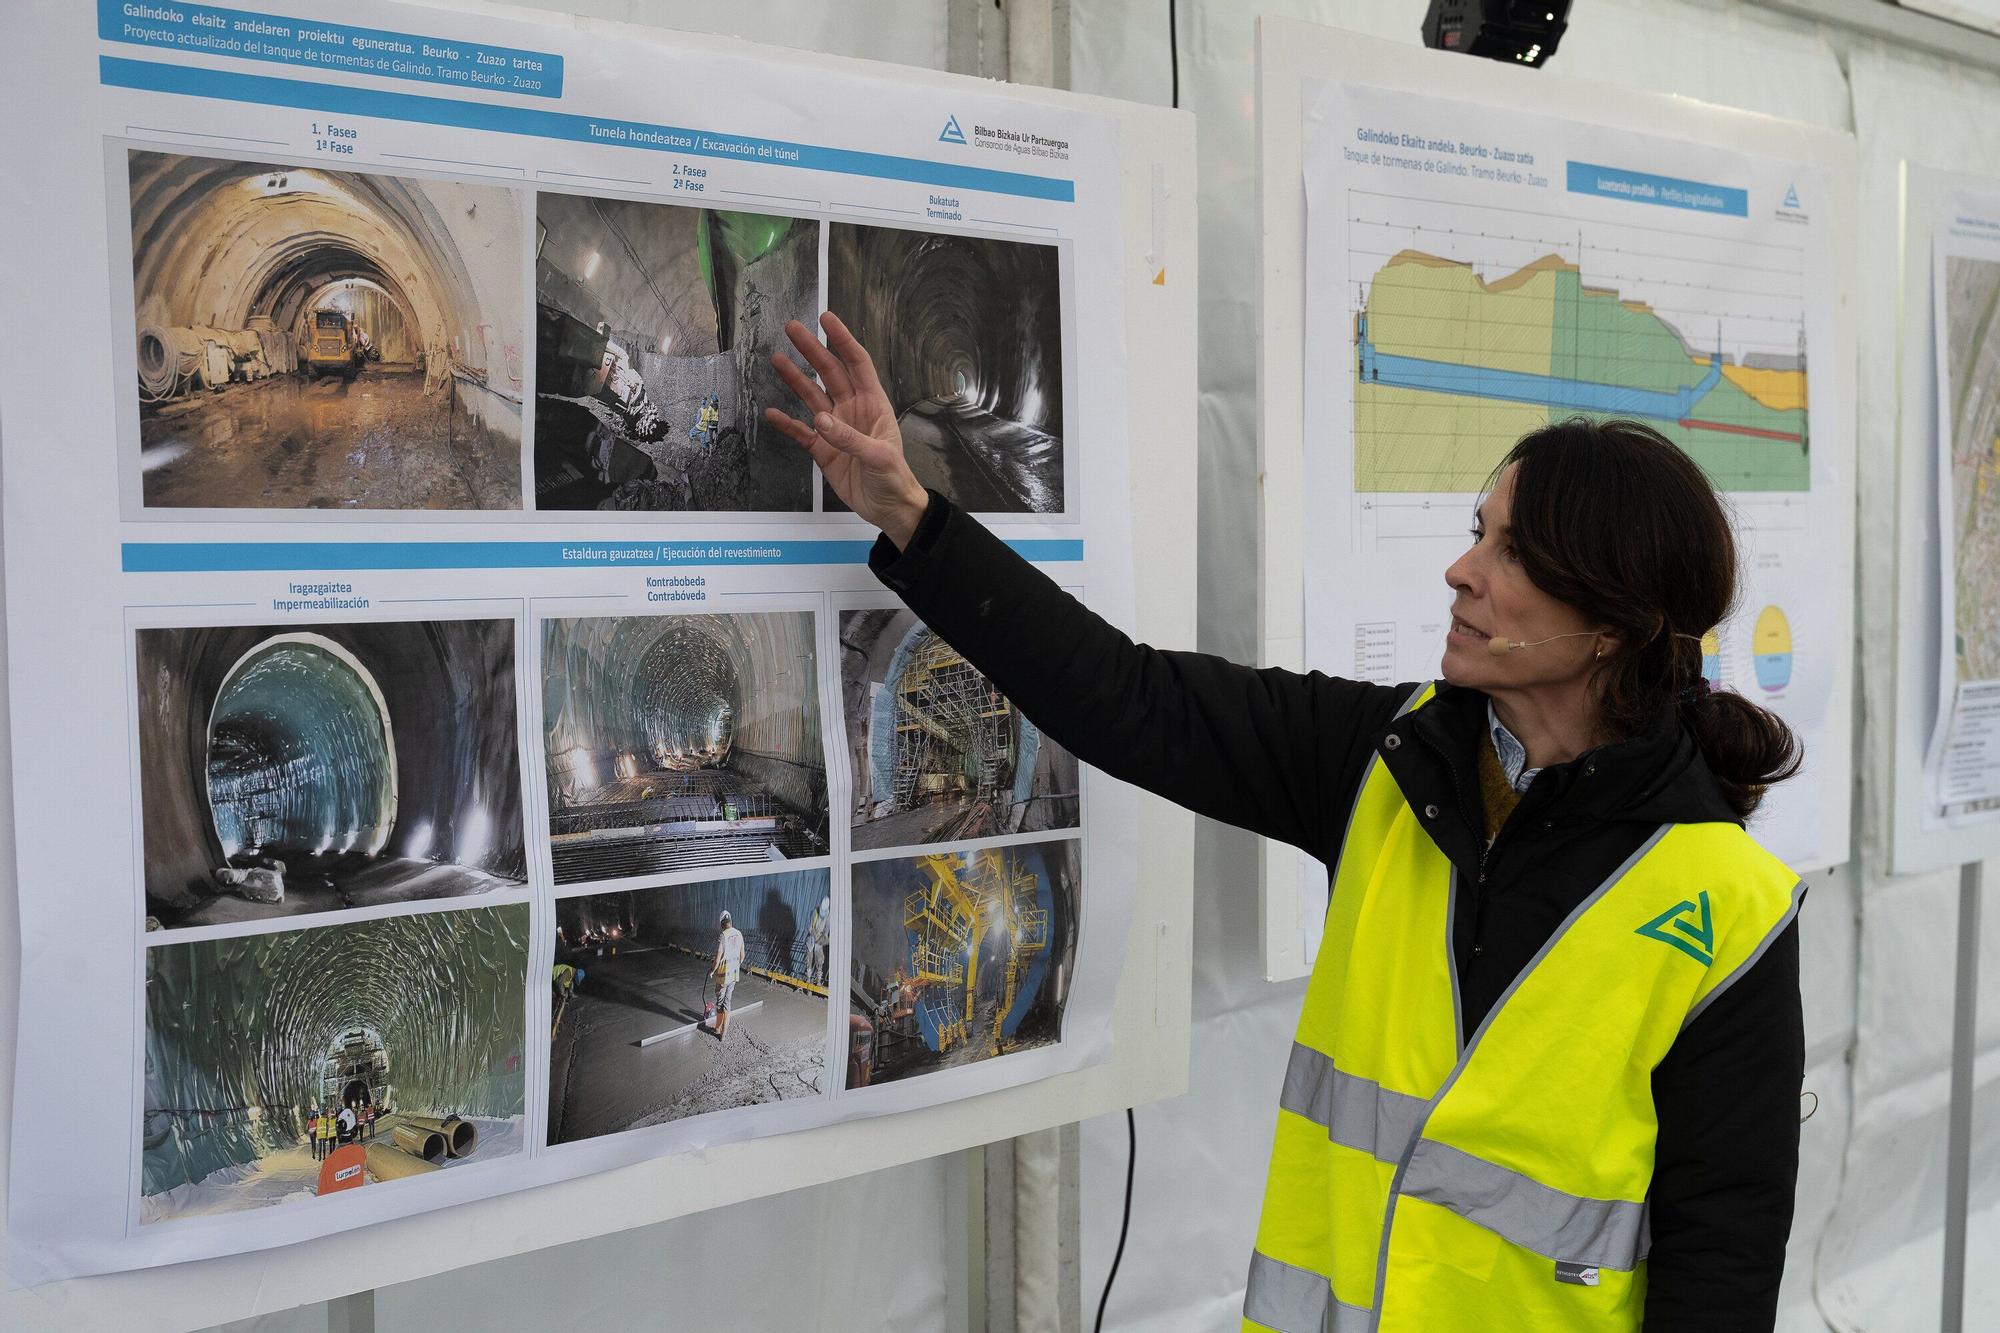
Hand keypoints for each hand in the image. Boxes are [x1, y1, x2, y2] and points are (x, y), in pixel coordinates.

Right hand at [764, 312, 928, 547]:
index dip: (842, 340)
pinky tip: (771, 413)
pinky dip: (786, 423)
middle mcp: (852, 410)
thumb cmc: (894, 479)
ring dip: (795, 378)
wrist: (888, 508)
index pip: (857, 363)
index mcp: (873, 404)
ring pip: (812, 397)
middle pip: (829, 373)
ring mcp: (835, 429)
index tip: (826, 318)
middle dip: (812, 350)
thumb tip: (821, 420)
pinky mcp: (823, 450)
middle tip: (792, 328)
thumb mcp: (879, 457)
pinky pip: (800, 432)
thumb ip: (851, 439)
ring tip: (776, 359)